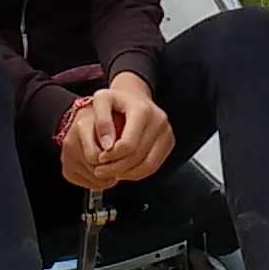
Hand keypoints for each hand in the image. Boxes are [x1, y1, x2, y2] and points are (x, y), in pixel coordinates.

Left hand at [56, 74, 171, 191]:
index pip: (129, 144)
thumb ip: (101, 121)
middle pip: (138, 156)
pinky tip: (123, 171)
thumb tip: (107, 146)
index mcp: (142, 110)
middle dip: (117, 168)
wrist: (135, 95)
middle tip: (100, 172)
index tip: (99, 158)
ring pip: (148, 165)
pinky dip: (137, 173)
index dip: (112, 156)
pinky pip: (154, 165)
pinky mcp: (168, 142)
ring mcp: (166, 132)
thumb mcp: (101, 100)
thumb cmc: (115, 99)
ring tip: (111, 173)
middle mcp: (159, 121)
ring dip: (127, 174)